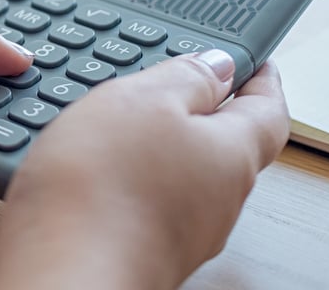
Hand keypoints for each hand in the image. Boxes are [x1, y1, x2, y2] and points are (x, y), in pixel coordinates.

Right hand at [0, 51, 288, 289]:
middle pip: (221, 146)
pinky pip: (137, 201)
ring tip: (113, 117)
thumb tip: (217, 66)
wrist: (60, 277)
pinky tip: (84, 167)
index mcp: (232, 158)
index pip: (268, 111)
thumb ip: (185, 77)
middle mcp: (214, 202)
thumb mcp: (144, 100)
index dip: (260, 79)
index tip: (251, 60)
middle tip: (174, 78)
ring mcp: (176, 232)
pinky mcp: (134, 249)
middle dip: (197, 111)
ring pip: (175, 175)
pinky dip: (120, 178)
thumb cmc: (104, 192)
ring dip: (151, 146)